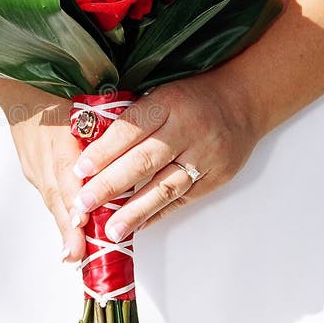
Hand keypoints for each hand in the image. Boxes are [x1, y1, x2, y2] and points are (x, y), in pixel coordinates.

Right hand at [0, 77, 86, 260]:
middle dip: (68, 228)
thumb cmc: (55, 87)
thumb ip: (103, 123)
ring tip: (75, 253)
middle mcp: (43, 157)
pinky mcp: (32, 168)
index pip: (68, 176)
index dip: (75, 202)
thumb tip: (131, 145)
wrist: (16, 83)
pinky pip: (49, 193)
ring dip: (63, 226)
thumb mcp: (82, 100)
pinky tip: (71, 230)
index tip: (81, 225)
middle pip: (57, 198)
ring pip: (52, 199)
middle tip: (77, 255)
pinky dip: (60, 211)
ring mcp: (34, 165)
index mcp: (58, 138)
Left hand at [66, 68, 261, 260]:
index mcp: (168, 102)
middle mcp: (188, 129)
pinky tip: (137, 224)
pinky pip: (182, 198)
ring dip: (134, 210)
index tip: (80, 170)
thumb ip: (132, 117)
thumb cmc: (192, 96)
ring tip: (111, 229)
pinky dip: (157, 213)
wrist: (243, 100)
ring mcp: (205, 155)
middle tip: (84, 204)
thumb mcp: (162, 93)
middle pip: (144, 160)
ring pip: (164, 186)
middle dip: (110, 185)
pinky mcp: (216, 176)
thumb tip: (90, 147)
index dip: (103, 151)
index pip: (130, 128)